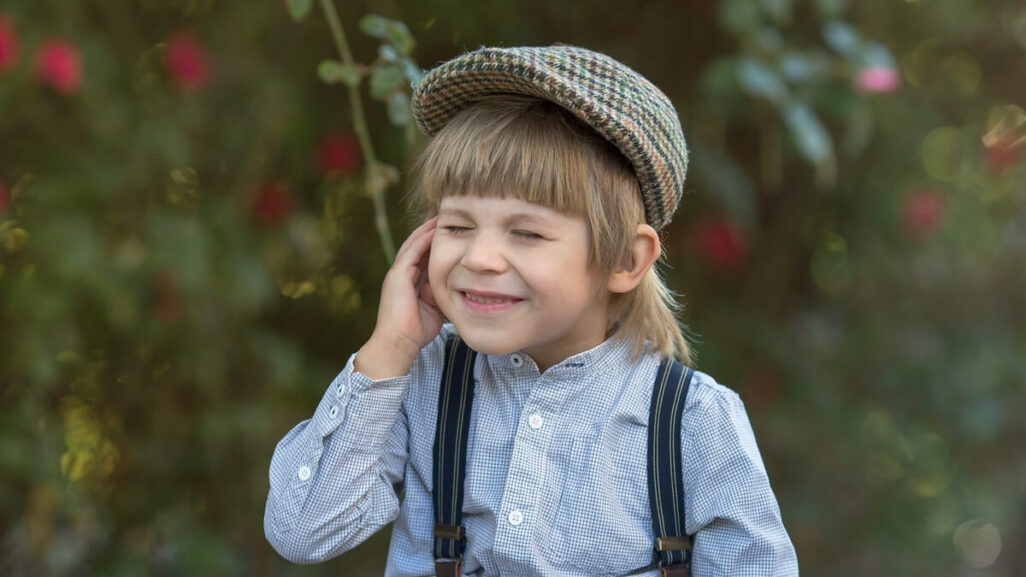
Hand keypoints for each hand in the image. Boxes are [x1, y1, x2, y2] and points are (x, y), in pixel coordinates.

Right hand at [355, 218, 443, 378]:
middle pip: (416, 246)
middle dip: (429, 231)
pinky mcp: (397, 275)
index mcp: (408, 282)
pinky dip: (423, 240)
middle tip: (444, 217)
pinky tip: (435, 230)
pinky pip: (412, 252)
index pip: (422, 257)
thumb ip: (439, 295)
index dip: (434, 244)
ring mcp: (398, 273)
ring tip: (440, 217)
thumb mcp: (433, 309)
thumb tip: (453, 286)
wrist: (398, 343)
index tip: (450, 234)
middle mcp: (401, 274)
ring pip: (413, 244)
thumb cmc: (415, 332)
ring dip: (426, 230)